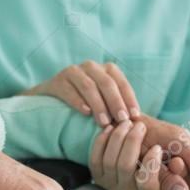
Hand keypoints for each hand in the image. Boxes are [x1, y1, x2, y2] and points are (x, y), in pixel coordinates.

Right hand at [23, 60, 140, 126]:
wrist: (53, 98)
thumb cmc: (86, 101)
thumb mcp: (104, 100)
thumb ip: (118, 106)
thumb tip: (137, 122)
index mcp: (106, 69)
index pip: (121, 82)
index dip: (129, 99)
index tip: (134, 116)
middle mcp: (90, 66)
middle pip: (106, 82)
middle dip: (116, 102)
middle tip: (121, 120)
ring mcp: (73, 71)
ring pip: (89, 86)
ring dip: (98, 105)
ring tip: (104, 122)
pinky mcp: (57, 80)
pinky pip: (69, 90)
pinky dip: (79, 101)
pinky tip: (86, 113)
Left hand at [90, 120, 175, 189]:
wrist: (140, 167)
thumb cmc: (162, 166)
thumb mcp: (172, 174)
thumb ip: (175, 177)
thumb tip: (181, 184)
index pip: (147, 183)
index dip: (151, 163)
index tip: (157, 147)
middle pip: (125, 167)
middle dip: (132, 142)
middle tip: (140, 126)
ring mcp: (110, 185)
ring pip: (110, 160)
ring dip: (118, 137)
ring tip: (127, 122)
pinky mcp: (97, 175)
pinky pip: (95, 158)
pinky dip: (102, 141)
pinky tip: (111, 128)